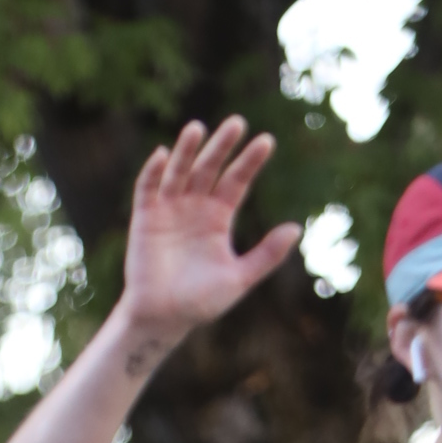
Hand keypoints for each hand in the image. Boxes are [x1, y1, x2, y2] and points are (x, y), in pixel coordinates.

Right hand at [118, 117, 300, 354]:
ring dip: (186, 150)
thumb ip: (267, 256)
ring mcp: (169, 209)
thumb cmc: (201, 302)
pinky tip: (162, 154)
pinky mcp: (145, 217)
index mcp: (219, 218)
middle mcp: (195, 207)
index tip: (267, 141)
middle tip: (237, 123)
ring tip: (197, 128)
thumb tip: (296, 228)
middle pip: (210, 168)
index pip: (237, 181)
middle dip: (222, 146)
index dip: (250, 162)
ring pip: (179, 171)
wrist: (162, 319)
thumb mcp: (239, 279)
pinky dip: (153, 172)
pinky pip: (148, 189)